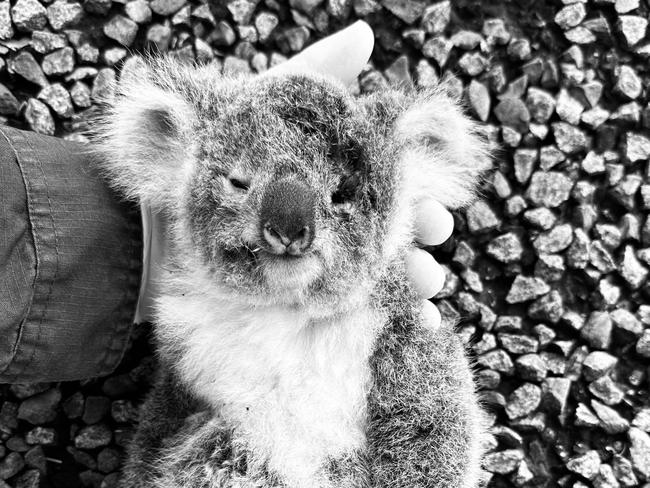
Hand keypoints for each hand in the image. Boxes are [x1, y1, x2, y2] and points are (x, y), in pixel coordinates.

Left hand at [134, 21, 453, 329]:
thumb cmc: (212, 158)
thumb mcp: (265, 105)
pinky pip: (354, 312)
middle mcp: (332, 224)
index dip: (418, 197)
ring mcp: (318, 263)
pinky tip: (420, 325)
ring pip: (381, 275)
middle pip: (391, 235)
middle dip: (419, 239)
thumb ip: (317, 71)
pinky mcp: (301, 297)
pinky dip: (393, 319)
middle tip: (433, 241)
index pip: (390, 191)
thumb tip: (366, 32)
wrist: (157, 222)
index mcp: (334, 184)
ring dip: (414, 281)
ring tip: (425, 285)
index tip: (437, 206)